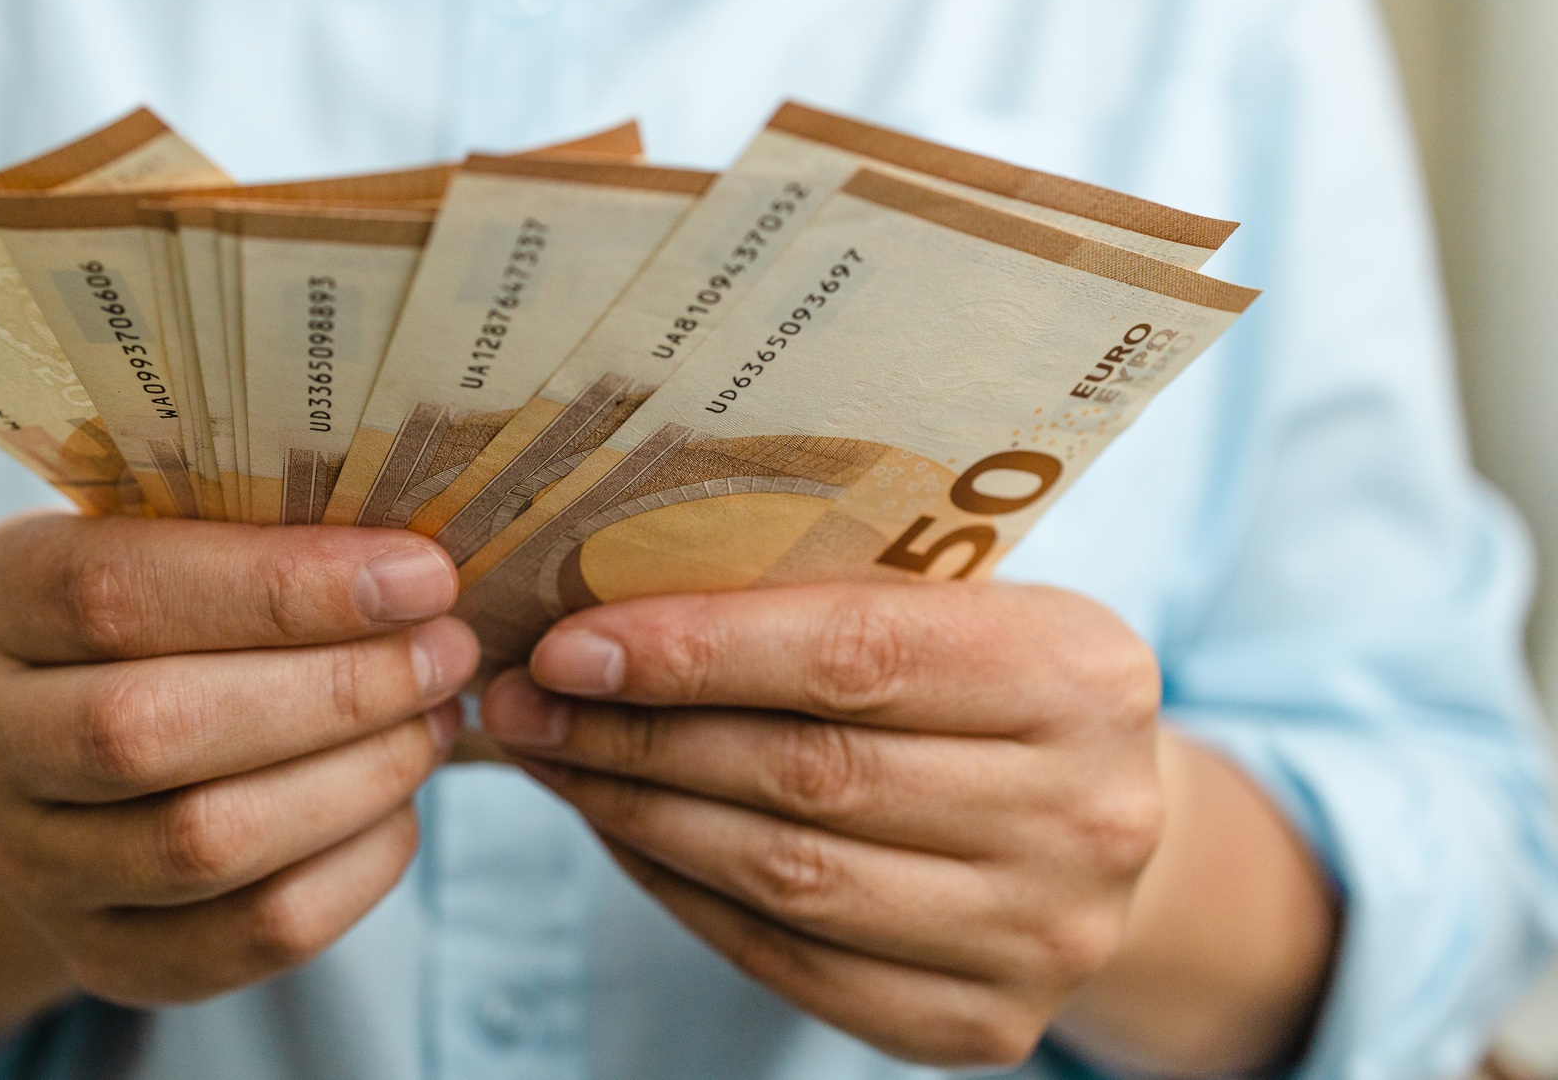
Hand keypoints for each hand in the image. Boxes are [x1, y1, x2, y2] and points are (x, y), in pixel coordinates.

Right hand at [0, 510, 476, 1007]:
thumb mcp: (164, 539)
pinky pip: (252, 934)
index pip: (117, 591)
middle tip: (445, 650)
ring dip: (358, 776)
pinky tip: (401, 803)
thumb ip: (250, 531)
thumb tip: (412, 545)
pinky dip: (355, 866)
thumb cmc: (157, 613)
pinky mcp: (104, 957)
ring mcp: (30, 866)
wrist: (71, 759)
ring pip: (207, 842)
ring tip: (436, 718)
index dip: (281, 586)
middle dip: (335, 688)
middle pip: (155, 729)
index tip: (418, 575)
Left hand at [479, 581, 1162, 1067]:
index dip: (696, 653)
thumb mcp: (955, 607)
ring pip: (787, 876)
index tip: (568, 645)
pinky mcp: (983, 1023)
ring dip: (638, 814)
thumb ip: (820, 599)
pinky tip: (620, 832)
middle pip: (808, 774)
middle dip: (638, 735)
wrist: (1097, 822)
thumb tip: (604, 607)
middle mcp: (1084, 814)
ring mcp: (1041, 934)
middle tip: (524, 703)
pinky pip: (791, 962)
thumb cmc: (987, 685)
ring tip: (552, 761)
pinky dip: (683, 891)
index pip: (854, 657)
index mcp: (1082, 673)